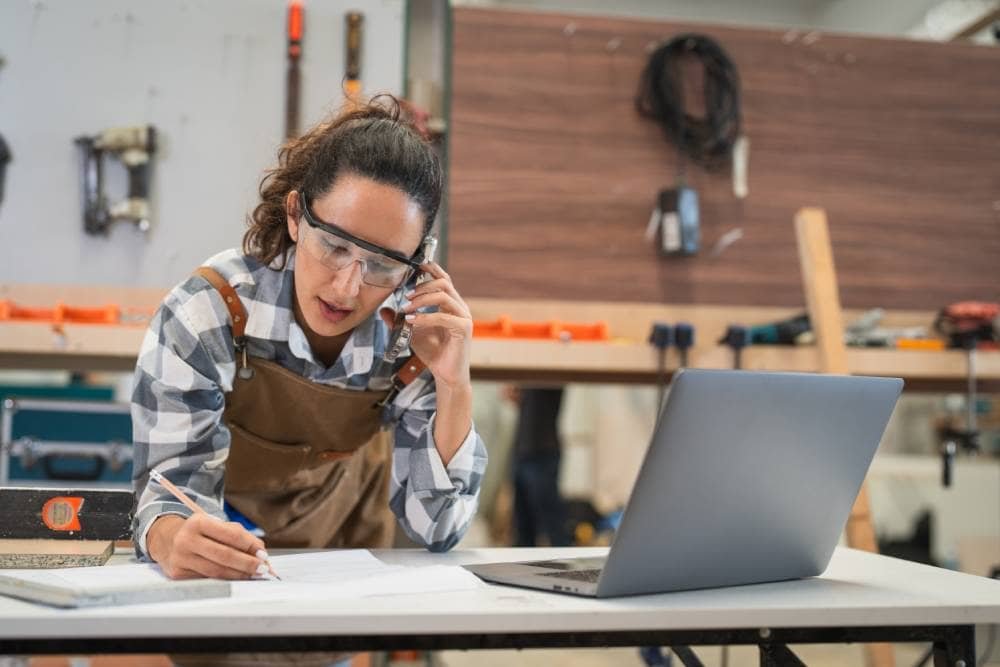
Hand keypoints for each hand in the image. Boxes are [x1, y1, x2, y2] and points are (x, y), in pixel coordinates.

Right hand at [147, 514, 269, 579]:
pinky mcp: (177, 574)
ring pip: (216, 571)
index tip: (263, 553)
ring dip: (239, 574)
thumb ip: (238, 534)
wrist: (166, 539)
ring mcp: (180, 558)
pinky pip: (207, 578)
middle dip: (247, 563)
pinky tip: (236, 577)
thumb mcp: (214, 524)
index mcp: (198, 522)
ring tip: (253, 574)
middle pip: (224, 555)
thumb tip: (259, 550)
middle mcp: (186, 540)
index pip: (230, 535)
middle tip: (263, 568)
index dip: (249, 545)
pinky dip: (225, 579)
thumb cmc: (198, 532)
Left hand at [383, 262, 472, 390]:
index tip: (415, 266)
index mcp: (450, 304)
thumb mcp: (412, 333)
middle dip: (422, 285)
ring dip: (422, 299)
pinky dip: (425, 317)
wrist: (446, 375)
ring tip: (407, 308)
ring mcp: (463, 317)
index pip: (443, 279)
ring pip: (444, 295)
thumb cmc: (434, 353)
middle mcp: (459, 307)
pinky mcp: (463, 328)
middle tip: (405, 295)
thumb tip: (384, 310)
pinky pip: (443, 316)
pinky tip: (412, 321)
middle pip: (443, 282)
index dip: (431, 269)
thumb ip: (399, 321)